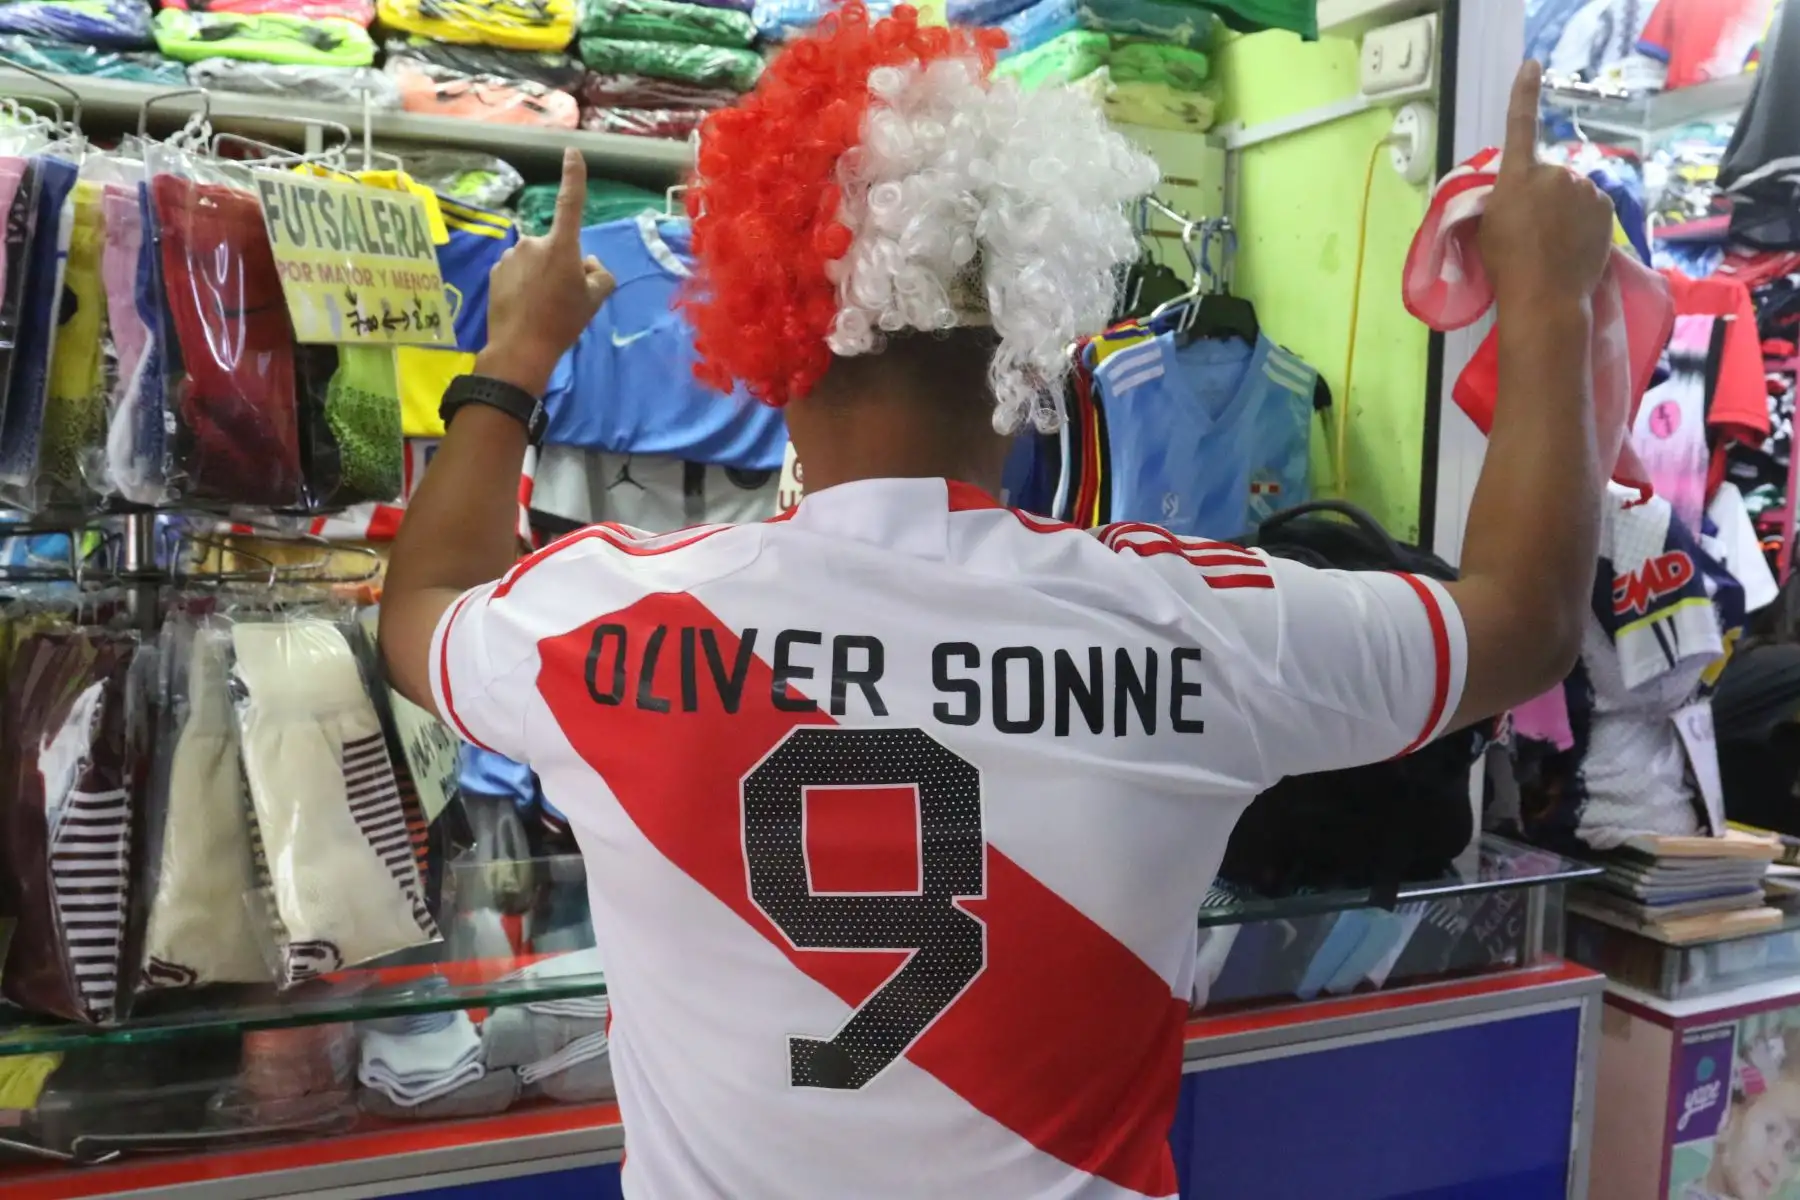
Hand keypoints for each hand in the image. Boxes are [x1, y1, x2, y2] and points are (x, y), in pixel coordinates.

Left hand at [478, 147, 615, 395]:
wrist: (520, 348)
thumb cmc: (562, 322)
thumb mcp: (595, 300)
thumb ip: (599, 274)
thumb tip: (589, 265)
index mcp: (561, 246)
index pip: (570, 203)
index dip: (573, 176)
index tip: (572, 152)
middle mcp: (533, 243)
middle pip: (555, 246)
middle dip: (561, 262)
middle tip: (565, 295)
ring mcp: (510, 256)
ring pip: (534, 259)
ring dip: (540, 273)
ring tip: (543, 305)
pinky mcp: (495, 271)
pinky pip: (517, 271)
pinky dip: (523, 283)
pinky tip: (525, 306)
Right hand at [1478, 60, 1616, 309]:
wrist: (1545, 296)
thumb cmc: (1506, 265)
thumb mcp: (1488, 226)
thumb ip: (1504, 197)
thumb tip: (1517, 191)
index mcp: (1518, 176)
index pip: (1519, 126)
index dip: (1525, 94)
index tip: (1531, 66)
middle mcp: (1555, 173)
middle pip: (1548, 176)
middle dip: (1543, 195)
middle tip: (1532, 231)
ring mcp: (1584, 189)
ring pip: (1571, 192)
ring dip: (1565, 210)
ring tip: (1554, 244)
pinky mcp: (1605, 207)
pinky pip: (1591, 206)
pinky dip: (1584, 220)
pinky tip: (1573, 245)